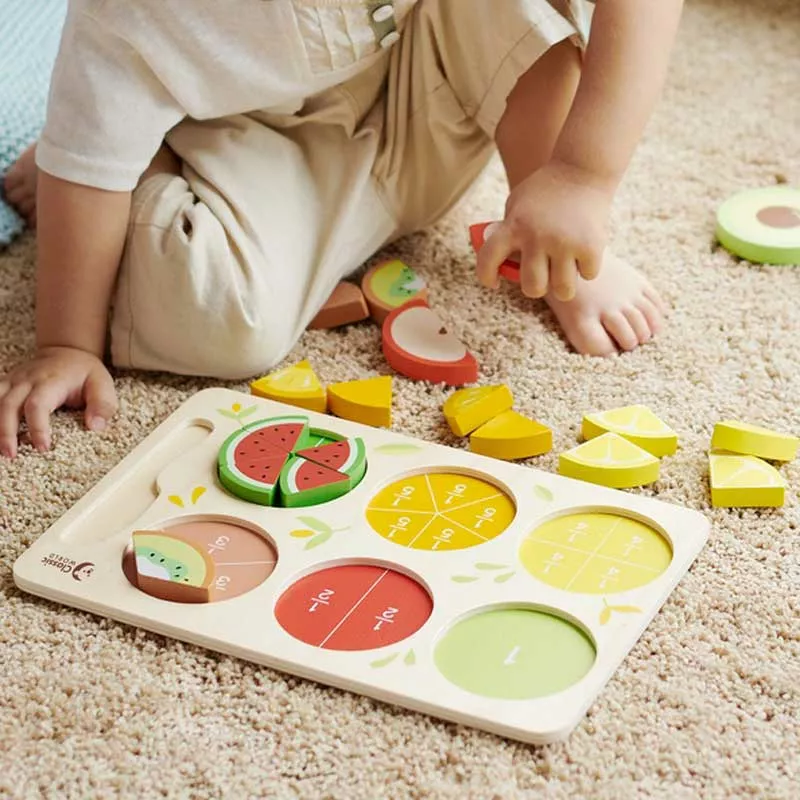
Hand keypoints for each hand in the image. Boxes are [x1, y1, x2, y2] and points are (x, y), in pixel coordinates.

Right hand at [0, 347, 116, 457]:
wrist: (67, 351)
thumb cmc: (85, 373)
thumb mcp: (102, 385)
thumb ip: (102, 405)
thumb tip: (95, 427)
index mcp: (51, 381)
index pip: (38, 404)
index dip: (38, 427)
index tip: (42, 447)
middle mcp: (27, 380)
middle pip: (8, 405)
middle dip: (6, 431)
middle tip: (11, 454)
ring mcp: (13, 381)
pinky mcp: (5, 385)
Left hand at [476, 160, 614, 300]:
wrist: (582, 168)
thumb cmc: (545, 191)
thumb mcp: (517, 204)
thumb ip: (506, 232)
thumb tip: (499, 264)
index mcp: (513, 226)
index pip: (488, 260)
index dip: (486, 276)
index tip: (493, 282)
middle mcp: (536, 237)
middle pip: (533, 288)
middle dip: (537, 287)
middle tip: (543, 277)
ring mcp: (564, 242)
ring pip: (564, 290)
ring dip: (564, 284)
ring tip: (565, 270)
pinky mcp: (591, 245)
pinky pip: (588, 275)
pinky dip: (587, 268)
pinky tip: (584, 254)